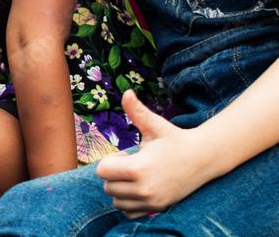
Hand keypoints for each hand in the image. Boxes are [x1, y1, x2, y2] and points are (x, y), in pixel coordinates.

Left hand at [96, 90, 211, 217]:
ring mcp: (152, 201)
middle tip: (131, 165)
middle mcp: (144, 189)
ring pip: (116, 201)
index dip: (110, 161)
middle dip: (114, 175)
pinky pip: (129, 213)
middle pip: (108, 186)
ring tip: (136, 177)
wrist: (203, 159)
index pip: (102, 171)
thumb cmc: (175, 139)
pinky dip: (129, 204)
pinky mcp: (158, 209)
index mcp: (139, 168)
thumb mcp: (155, 125)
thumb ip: (137, 111)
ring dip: (120, 189)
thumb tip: (126, 92)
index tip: (125, 155)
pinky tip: (139, 189)